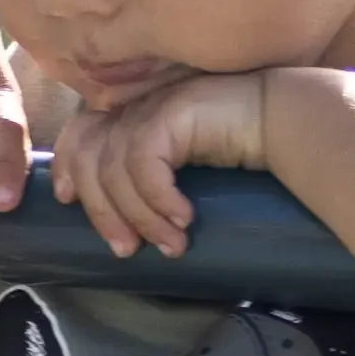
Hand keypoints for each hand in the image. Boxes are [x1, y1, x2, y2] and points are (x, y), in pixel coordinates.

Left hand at [45, 67, 279, 258]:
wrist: (288, 121)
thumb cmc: (243, 150)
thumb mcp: (185, 168)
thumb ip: (152, 176)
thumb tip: (125, 227)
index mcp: (135, 113)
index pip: (81, 133)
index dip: (66, 166)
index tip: (67, 202)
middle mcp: (139, 105)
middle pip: (89, 157)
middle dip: (101, 211)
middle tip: (127, 250)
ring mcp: (155, 105)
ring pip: (114, 169)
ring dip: (140, 217)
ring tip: (171, 245)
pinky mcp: (175, 112)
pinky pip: (144, 164)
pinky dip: (158, 199)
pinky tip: (185, 219)